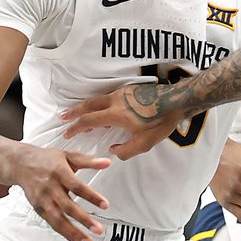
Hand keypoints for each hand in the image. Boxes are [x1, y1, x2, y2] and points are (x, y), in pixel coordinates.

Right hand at [10, 144, 111, 240]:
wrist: (20, 164)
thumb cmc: (46, 159)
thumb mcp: (68, 155)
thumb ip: (88, 161)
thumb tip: (107, 162)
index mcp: (59, 172)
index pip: (77, 186)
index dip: (91, 196)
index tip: (105, 205)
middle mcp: (50, 187)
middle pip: (68, 206)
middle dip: (83, 220)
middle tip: (98, 229)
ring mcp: (43, 199)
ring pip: (58, 219)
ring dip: (73, 232)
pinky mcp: (38, 208)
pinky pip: (52, 223)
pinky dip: (64, 233)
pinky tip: (76, 240)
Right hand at [60, 76, 175, 158]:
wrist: (177, 100)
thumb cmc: (161, 122)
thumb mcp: (144, 143)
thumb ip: (125, 151)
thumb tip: (113, 151)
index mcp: (115, 114)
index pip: (89, 120)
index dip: (75, 127)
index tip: (67, 133)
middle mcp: (115, 101)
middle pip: (88, 105)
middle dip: (74, 112)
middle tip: (63, 117)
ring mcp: (122, 93)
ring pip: (97, 99)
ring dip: (85, 106)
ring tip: (78, 112)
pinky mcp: (130, 90)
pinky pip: (108, 96)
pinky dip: (99, 103)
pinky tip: (102, 109)